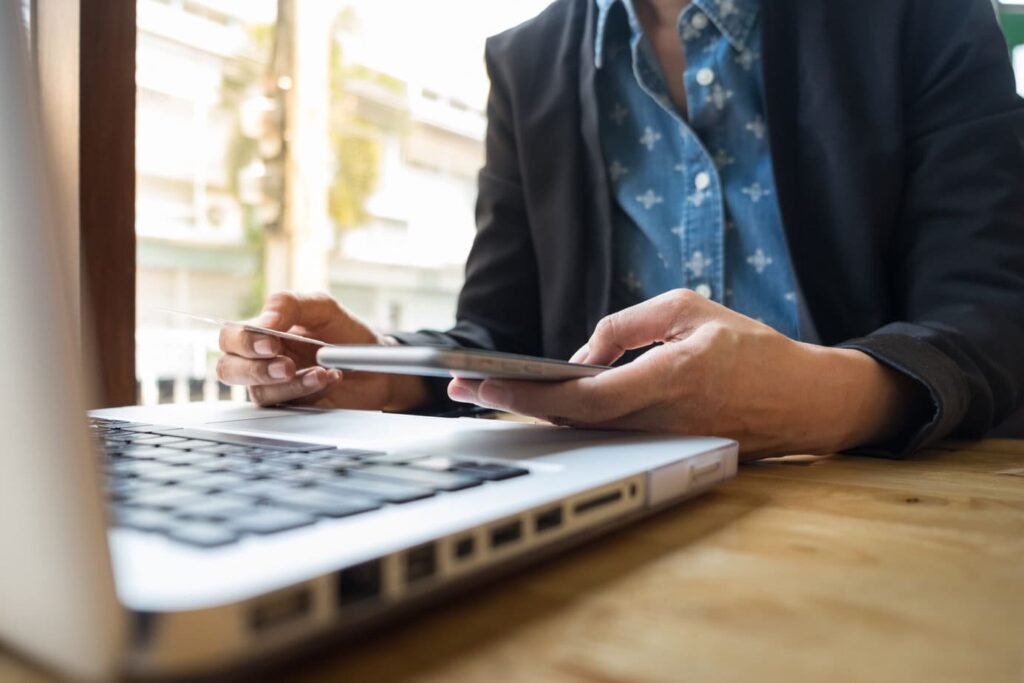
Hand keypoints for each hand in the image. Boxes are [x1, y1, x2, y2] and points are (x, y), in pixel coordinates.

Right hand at [216, 291, 428, 410]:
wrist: (377, 365)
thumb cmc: (346, 334)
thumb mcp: (323, 308)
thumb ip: (290, 304)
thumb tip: (263, 321)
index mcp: (263, 332)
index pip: (230, 337)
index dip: (244, 341)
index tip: (272, 343)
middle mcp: (262, 361)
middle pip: (228, 369)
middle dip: (254, 369)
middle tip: (287, 365)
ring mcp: (275, 386)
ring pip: (257, 391)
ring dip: (291, 383)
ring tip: (321, 372)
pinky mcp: (291, 407)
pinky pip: (284, 406)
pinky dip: (306, 392)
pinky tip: (327, 380)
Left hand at [447, 289, 920, 459]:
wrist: (802, 400)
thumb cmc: (751, 348)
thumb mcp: (690, 309)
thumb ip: (627, 325)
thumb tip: (580, 353)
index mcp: (671, 377)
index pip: (584, 395)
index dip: (529, 393)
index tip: (485, 382)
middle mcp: (660, 417)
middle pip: (570, 420)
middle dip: (511, 403)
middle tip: (463, 388)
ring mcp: (660, 439)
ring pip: (582, 432)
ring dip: (530, 413)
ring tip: (485, 394)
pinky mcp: (662, 447)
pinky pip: (602, 436)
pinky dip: (562, 421)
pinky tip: (533, 408)